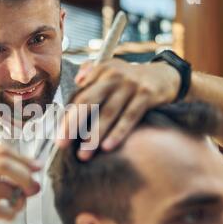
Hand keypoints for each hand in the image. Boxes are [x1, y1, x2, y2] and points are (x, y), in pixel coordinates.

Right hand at [0, 145, 41, 223]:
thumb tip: (32, 178)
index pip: (1, 151)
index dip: (23, 159)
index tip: (37, 167)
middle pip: (3, 164)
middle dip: (24, 175)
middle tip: (34, 187)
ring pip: (2, 189)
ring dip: (18, 198)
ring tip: (19, 204)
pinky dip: (9, 212)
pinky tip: (10, 214)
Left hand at [57, 58, 179, 159]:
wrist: (164, 75)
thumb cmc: (128, 80)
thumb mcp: (110, 70)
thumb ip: (91, 73)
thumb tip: (77, 80)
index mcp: (101, 71)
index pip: (79, 96)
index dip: (67, 117)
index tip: (58, 136)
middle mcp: (114, 76)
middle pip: (88, 102)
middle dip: (73, 125)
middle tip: (62, 145)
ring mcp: (131, 85)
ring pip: (108, 113)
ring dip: (94, 135)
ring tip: (84, 153)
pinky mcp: (146, 95)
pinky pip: (130, 117)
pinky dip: (118, 132)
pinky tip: (108, 147)